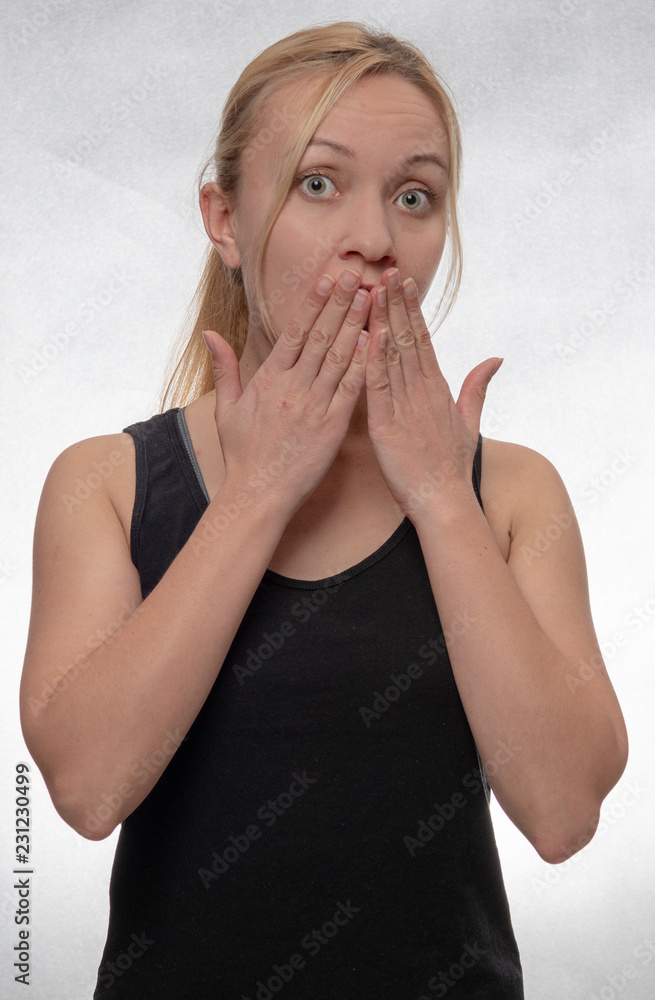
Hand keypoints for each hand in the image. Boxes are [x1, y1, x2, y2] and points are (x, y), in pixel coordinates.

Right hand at [202, 269, 371, 518]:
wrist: (257, 494)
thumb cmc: (242, 455)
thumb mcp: (226, 409)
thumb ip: (224, 368)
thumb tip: (211, 334)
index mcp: (268, 379)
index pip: (295, 332)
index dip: (314, 303)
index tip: (328, 278)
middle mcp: (293, 387)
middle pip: (320, 336)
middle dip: (339, 303)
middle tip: (356, 275)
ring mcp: (314, 406)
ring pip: (339, 357)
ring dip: (356, 325)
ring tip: (371, 299)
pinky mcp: (332, 427)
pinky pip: (351, 389)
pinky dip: (364, 364)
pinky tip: (377, 343)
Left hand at [364, 268, 502, 519]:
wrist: (445, 501)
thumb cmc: (452, 466)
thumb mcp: (469, 421)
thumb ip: (478, 387)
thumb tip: (495, 358)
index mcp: (437, 388)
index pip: (422, 339)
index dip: (411, 309)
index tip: (403, 282)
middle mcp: (422, 391)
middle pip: (407, 338)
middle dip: (396, 303)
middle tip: (385, 271)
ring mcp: (405, 406)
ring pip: (391, 356)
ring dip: (381, 321)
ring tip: (372, 290)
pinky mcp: (386, 425)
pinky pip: (378, 387)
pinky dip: (372, 361)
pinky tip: (367, 336)